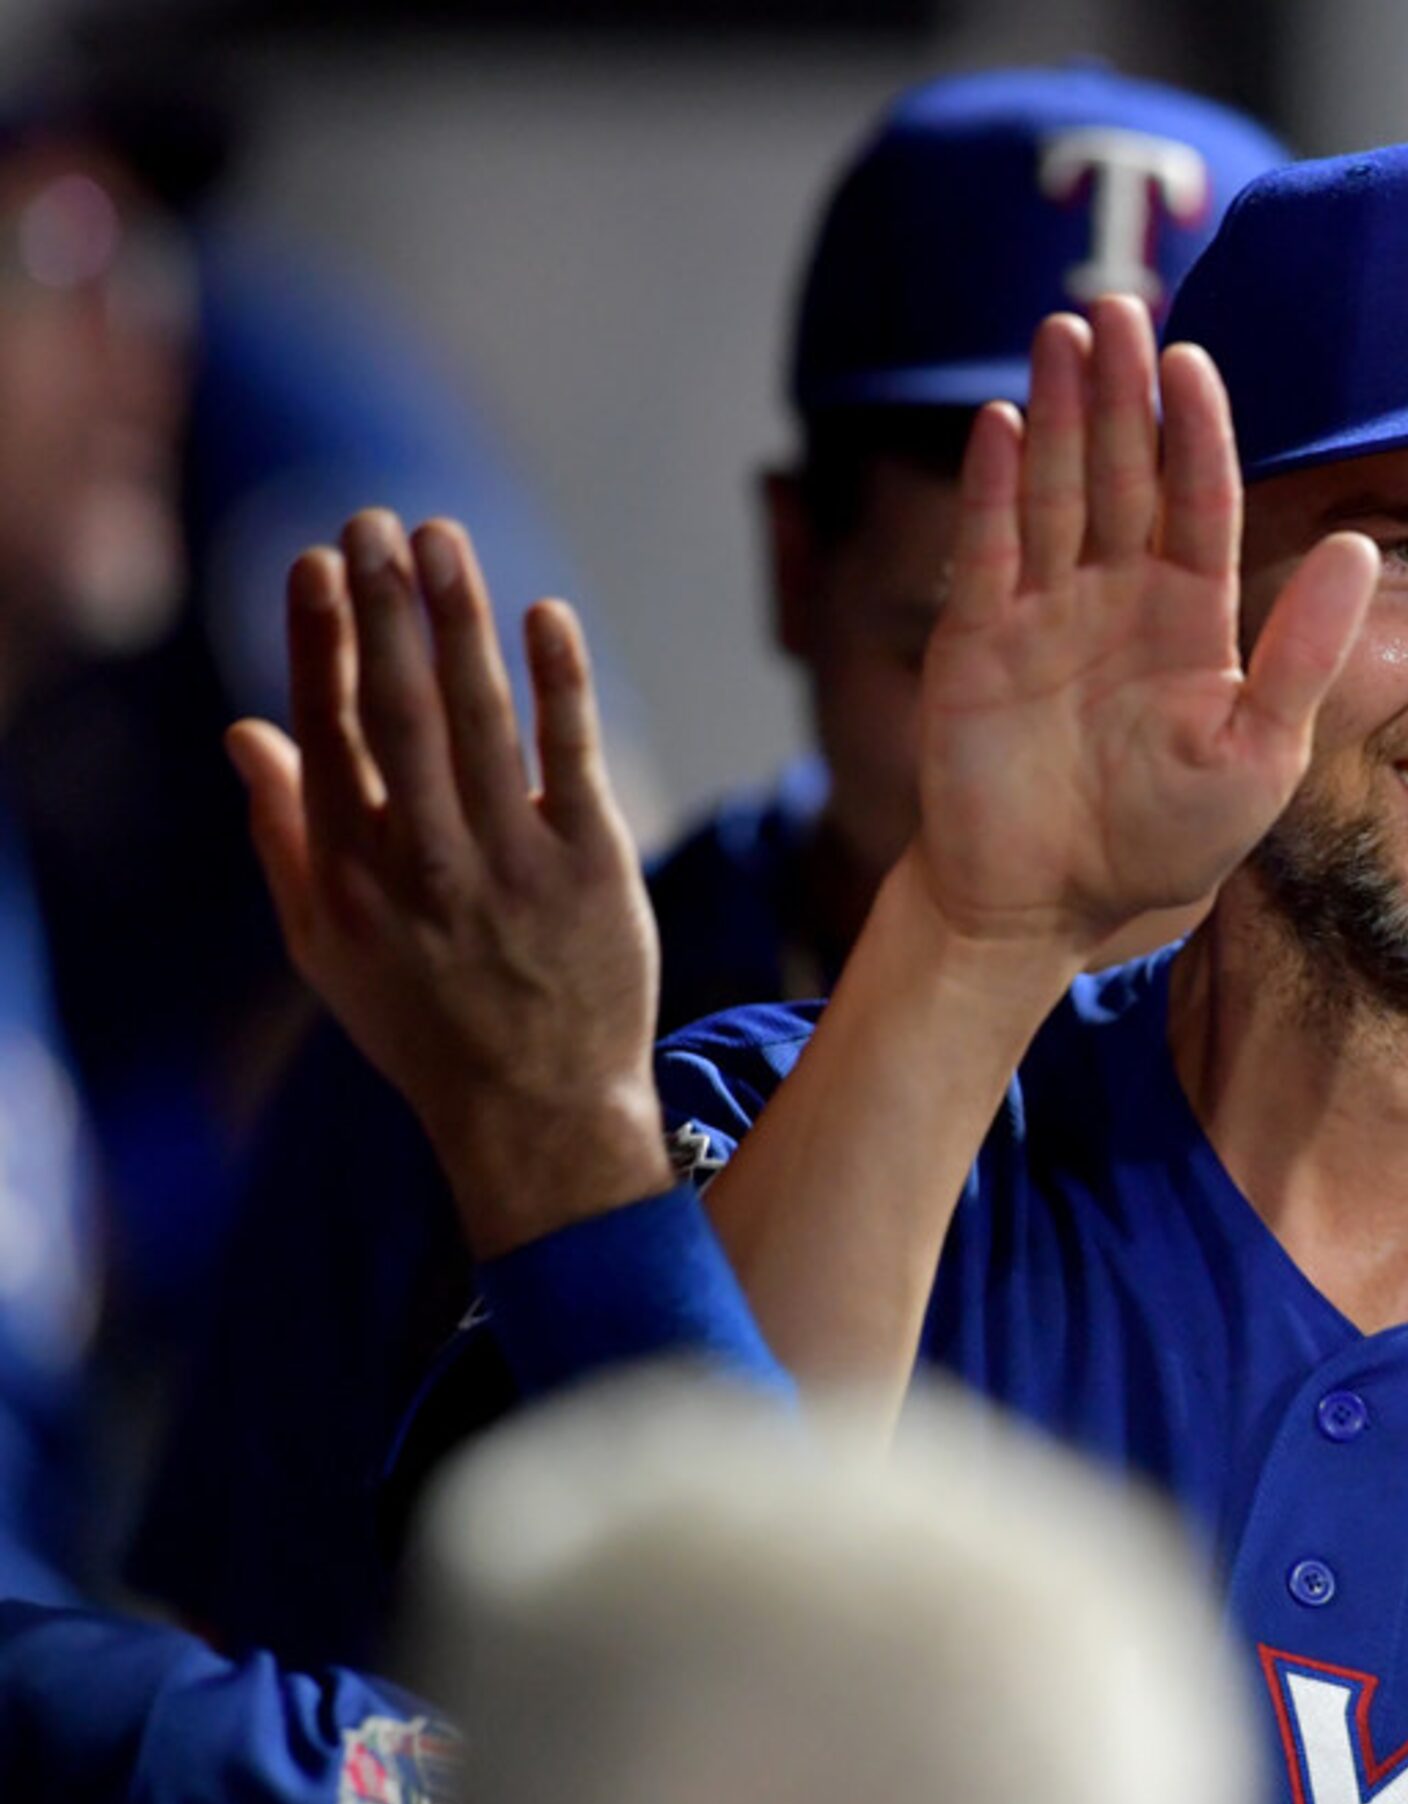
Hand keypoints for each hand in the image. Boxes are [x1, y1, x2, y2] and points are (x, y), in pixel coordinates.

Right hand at [227, 511, 668, 1258]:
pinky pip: (571, 756)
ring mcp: (509, 861)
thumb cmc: (423, 1021)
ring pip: (478, 719)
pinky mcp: (592, 867)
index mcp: (350, 874)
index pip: (326, 730)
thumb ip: (285, 833)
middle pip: (395, 708)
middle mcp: (422, 860)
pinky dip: (557, 682)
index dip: (320, 640)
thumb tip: (246, 728)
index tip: (317, 559)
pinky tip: (545, 614)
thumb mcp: (325, 945)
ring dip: (458, 620)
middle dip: (381, 606)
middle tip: (374, 519)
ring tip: (442, 538)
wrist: (536, 1110)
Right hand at [905, 295, 1375, 959]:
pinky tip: (1004, 422)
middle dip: (1120, 392)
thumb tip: (1364, 546)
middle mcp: (1116, 596)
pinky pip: (987, 549)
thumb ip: (1303, 652)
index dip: (1195, 432)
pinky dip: (993, 488)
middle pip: (1121, 474)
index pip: (1198, 501)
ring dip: (1059, 413)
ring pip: (1055, 490)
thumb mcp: (1258, 755)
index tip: (1193, 361)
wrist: (1045, 905)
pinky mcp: (975, 639)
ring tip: (1063, 332)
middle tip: (1116, 304)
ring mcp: (1042, 611)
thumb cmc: (1161, 840)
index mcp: (1189, 617)